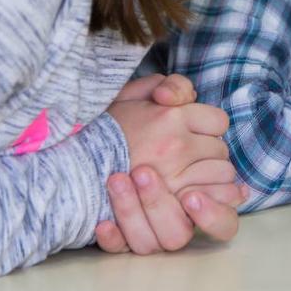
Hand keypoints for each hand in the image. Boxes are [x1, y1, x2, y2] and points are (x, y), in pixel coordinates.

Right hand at [98, 74, 242, 253]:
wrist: (69, 166)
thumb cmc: (101, 129)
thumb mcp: (131, 94)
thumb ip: (167, 85)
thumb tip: (187, 96)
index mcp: (171, 117)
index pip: (218, 122)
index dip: (208, 126)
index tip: (194, 131)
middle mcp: (176, 146)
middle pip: (220, 151)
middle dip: (209, 152)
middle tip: (190, 156)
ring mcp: (172, 177)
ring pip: (219, 177)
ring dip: (211, 176)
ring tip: (192, 176)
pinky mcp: (165, 205)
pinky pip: (205, 203)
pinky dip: (206, 201)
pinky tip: (195, 197)